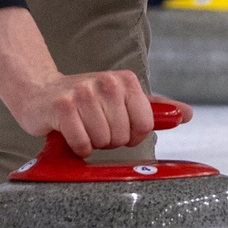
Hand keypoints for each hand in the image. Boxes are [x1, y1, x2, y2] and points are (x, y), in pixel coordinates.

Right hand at [0, 4, 152, 155]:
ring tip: (81, 128)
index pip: (145, 124)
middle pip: (122, 136)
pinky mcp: (62, 107)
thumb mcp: (120, 97)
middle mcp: (106, 83)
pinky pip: (82, 144)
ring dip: (91, 143)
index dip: (132, 135)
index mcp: (125, 80)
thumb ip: (153, 107)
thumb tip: (188, 114)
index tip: (117, 128)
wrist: (38, 91)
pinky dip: (77, 147)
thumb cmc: (83, 100)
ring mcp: (83, 93)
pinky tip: (70, 134)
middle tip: (93, 126)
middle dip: (108, 139)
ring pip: (103, 141)